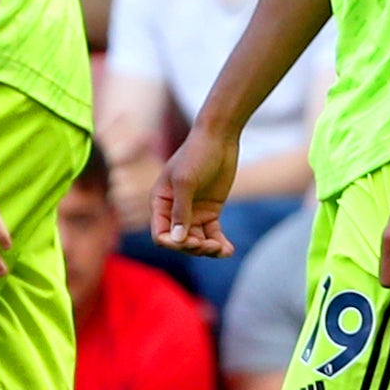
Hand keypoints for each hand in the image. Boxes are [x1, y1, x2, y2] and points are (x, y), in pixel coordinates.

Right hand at [150, 116, 241, 255]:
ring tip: (223, 250)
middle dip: (194, 248)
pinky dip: (219, 243)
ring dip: (208, 250)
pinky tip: (229, 250)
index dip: (174, 243)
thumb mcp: (186, 181)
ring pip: (197, 241)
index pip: (161, 234)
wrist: (219, 139)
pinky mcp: (210, 212)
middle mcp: (174, 211)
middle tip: (211, 246)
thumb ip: (181, 210)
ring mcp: (193, 212)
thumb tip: (177, 239)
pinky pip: (212, 234)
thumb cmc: (196, 155)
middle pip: (179, 241)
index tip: (193, 242)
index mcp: (160, 203)